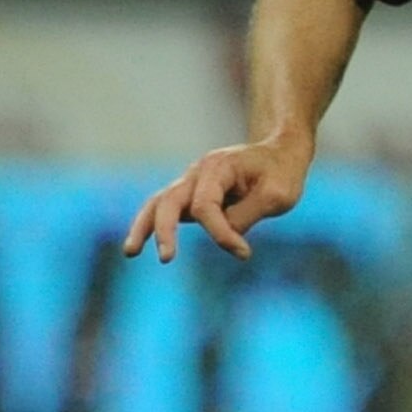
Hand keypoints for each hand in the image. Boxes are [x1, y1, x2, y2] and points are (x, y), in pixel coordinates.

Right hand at [120, 137, 310, 261]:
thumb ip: (246, 216)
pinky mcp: (191, 196)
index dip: (221, 234)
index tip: (244, 252)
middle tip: (166, 258)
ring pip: (158, 204)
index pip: (206, 206)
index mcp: (219, 167)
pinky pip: (164, 210)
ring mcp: (191, 183)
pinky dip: (150, 226)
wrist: (279, 154)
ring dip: (144, 227)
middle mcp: (198, 173)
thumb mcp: (277, 196)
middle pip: (170, 200)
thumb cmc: (281, 173)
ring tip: (130, 252)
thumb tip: (224, 237)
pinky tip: (136, 247)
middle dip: (165, 230)